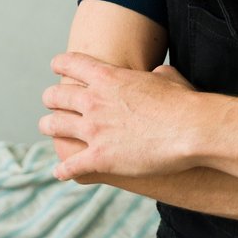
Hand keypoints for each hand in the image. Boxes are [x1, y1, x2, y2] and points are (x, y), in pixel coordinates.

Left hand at [40, 52, 199, 181]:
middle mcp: (93, 100)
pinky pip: (71, 165)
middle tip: (50, 103)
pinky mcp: (99, 158)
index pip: (71, 64)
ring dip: (48, 128)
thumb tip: (158, 73)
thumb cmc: (183, 103)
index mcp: (107, 77)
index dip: (60, 64)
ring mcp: (93, 130)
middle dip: (50, 99)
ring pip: (55, 126)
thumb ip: (156, 74)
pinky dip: (63, 170)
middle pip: (56, 96)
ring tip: (47, 129)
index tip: (55, 66)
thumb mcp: (167, 77)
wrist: (190, 130)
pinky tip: (60, 173)